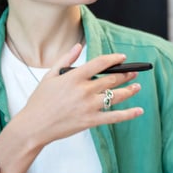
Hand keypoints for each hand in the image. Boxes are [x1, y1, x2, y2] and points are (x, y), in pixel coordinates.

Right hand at [14, 45, 144, 144]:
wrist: (33, 126)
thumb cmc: (40, 101)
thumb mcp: (50, 76)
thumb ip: (66, 59)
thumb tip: (78, 46)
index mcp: (74, 77)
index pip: (100, 63)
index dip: (114, 59)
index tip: (122, 58)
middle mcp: (84, 90)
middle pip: (111, 79)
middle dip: (125, 74)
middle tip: (134, 72)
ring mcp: (89, 106)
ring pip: (116, 95)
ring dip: (130, 90)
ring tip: (137, 86)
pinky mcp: (91, 120)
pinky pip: (114, 117)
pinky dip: (129, 114)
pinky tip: (139, 110)